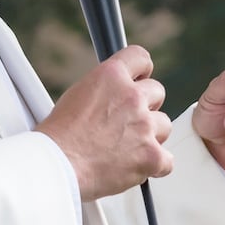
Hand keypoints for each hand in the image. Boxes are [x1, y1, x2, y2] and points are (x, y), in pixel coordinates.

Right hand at [37, 45, 172, 200]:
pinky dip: (154, 165)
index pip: (140, 58)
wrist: (57, 165)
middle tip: (129, 122)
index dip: (142, 71)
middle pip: (157, 92)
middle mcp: (131, 97)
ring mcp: (144, 126)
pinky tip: (136, 166)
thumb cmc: (58, 137)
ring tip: (127, 148)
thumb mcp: (76, 96)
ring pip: (164, 125)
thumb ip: (104, 92)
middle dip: (146, 106)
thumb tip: (113, 97)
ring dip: (150, 136)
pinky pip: (167, 160)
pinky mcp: (151, 155)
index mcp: (111, 76)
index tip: (141, 79)